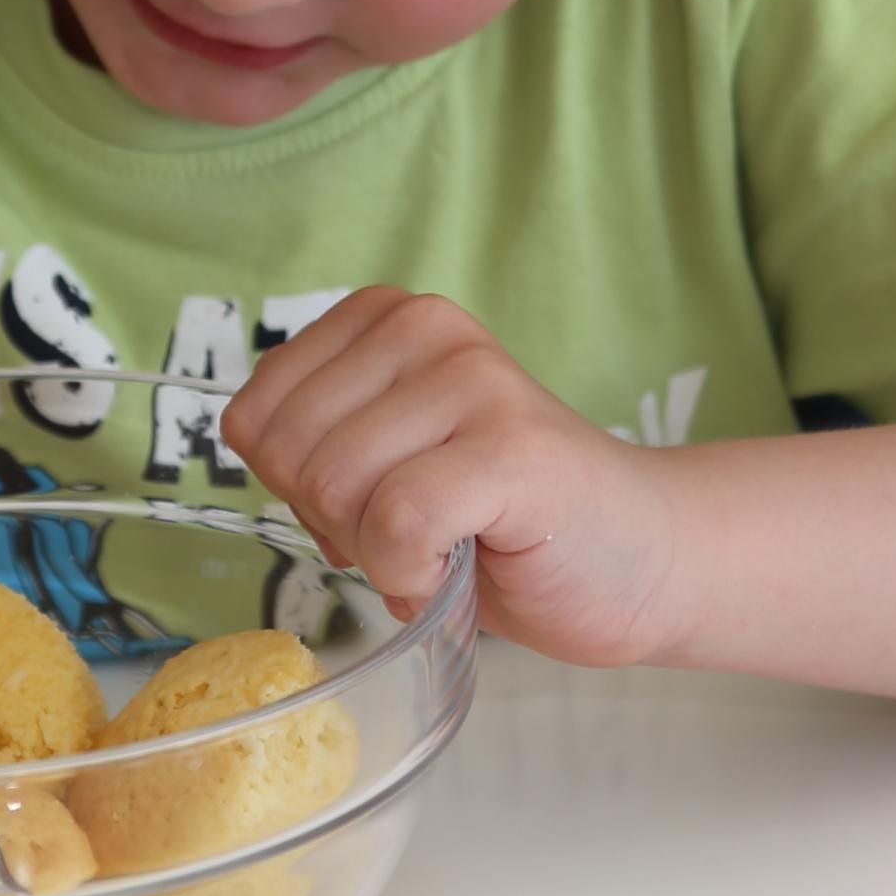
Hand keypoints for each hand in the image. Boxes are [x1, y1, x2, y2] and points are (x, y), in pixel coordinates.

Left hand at [222, 285, 687, 667]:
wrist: (642, 557)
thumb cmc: (504, 519)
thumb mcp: (389, 455)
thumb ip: (320, 438)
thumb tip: (257, 453)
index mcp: (384, 318)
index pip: (253, 417)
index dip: (294, 488)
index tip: (368, 502)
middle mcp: (427, 327)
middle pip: (291, 457)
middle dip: (334, 524)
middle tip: (409, 536)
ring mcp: (475, 382)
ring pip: (338, 489)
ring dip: (379, 555)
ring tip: (442, 547)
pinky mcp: (512, 449)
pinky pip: (397, 525)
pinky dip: (412, 577)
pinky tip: (454, 572)